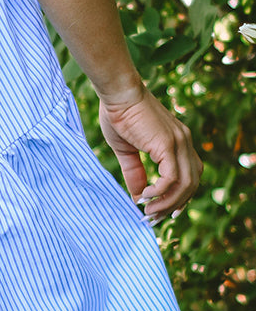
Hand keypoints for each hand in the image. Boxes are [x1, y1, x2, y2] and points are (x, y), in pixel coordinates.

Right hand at [98, 87, 201, 222]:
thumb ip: (134, 172)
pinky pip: (172, 178)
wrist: (118, 91)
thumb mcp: (126, 149)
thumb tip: (138, 197)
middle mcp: (184, 141)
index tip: (163, 211)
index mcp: (178, 140)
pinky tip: (145, 195)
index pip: (191, 175)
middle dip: (174, 205)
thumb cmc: (118, 114)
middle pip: (192, 183)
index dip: (180, 196)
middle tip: (154, 218)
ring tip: (149, 212)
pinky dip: (161, 191)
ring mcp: (179, 142)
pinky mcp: (168, 144)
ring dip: (168, 203)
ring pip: (185, 184)